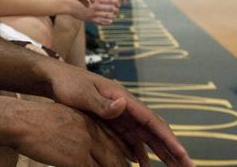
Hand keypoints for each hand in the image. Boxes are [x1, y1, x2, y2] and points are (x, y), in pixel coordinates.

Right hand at [14, 100, 134, 166]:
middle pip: (116, 155)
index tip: (132, 159)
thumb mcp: (64, 119)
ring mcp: (86, 145)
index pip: (114, 138)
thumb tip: (85, 145)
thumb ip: (79, 130)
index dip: (124, 152)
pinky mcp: (77, 158)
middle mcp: (92, 131)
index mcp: (89, 121)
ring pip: (111, 165)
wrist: (23, 121)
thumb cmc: (36, 121)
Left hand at [41, 61, 193, 166]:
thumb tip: (123, 105)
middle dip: (172, 149)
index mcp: (123, 98)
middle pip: (154, 131)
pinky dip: (138, 152)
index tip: (183, 155)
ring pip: (145, 136)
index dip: (169, 139)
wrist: (53, 78)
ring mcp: (119, 114)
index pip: (152, 121)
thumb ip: (102, 102)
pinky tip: (142, 164)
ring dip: (159, 152)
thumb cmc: (67, 84)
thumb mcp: (82, 93)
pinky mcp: (111, 120)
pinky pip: (130, 138)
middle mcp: (126, 107)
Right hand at [72, 0, 120, 24]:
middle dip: (116, 9)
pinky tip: (110, 21)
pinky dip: (107, 22)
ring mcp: (93, 13)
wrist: (69, 5)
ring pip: (108, 16)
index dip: (117, 1)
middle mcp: (96, 6)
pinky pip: (101, 22)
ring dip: (113, 16)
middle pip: (111, 8)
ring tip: (114, 15)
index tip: (118, 2)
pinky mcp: (90, 19)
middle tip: (117, 9)